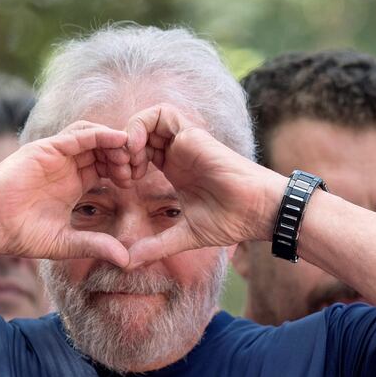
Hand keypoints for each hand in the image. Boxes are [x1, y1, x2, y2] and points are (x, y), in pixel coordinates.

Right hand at [0, 122, 134, 265]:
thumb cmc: (21, 234)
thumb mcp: (67, 242)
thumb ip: (96, 245)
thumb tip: (127, 260)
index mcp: (73, 183)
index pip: (105, 168)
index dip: (123, 171)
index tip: (137, 183)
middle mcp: (66, 166)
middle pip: (103, 149)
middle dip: (123, 155)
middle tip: (138, 167)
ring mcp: (56, 155)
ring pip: (93, 136)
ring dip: (114, 142)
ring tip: (130, 155)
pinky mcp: (46, 148)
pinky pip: (78, 135)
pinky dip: (100, 134)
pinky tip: (118, 140)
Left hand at [123, 105, 282, 266]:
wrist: (256, 211)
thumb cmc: (230, 221)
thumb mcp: (184, 236)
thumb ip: (156, 246)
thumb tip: (128, 262)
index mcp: (175, 170)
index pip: (140, 154)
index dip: (124, 164)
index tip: (120, 185)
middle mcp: (177, 152)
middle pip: (140, 135)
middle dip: (121, 149)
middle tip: (119, 173)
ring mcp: (184, 141)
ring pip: (148, 119)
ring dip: (130, 134)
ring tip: (127, 160)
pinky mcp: (192, 134)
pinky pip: (161, 114)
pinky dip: (142, 125)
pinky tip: (138, 149)